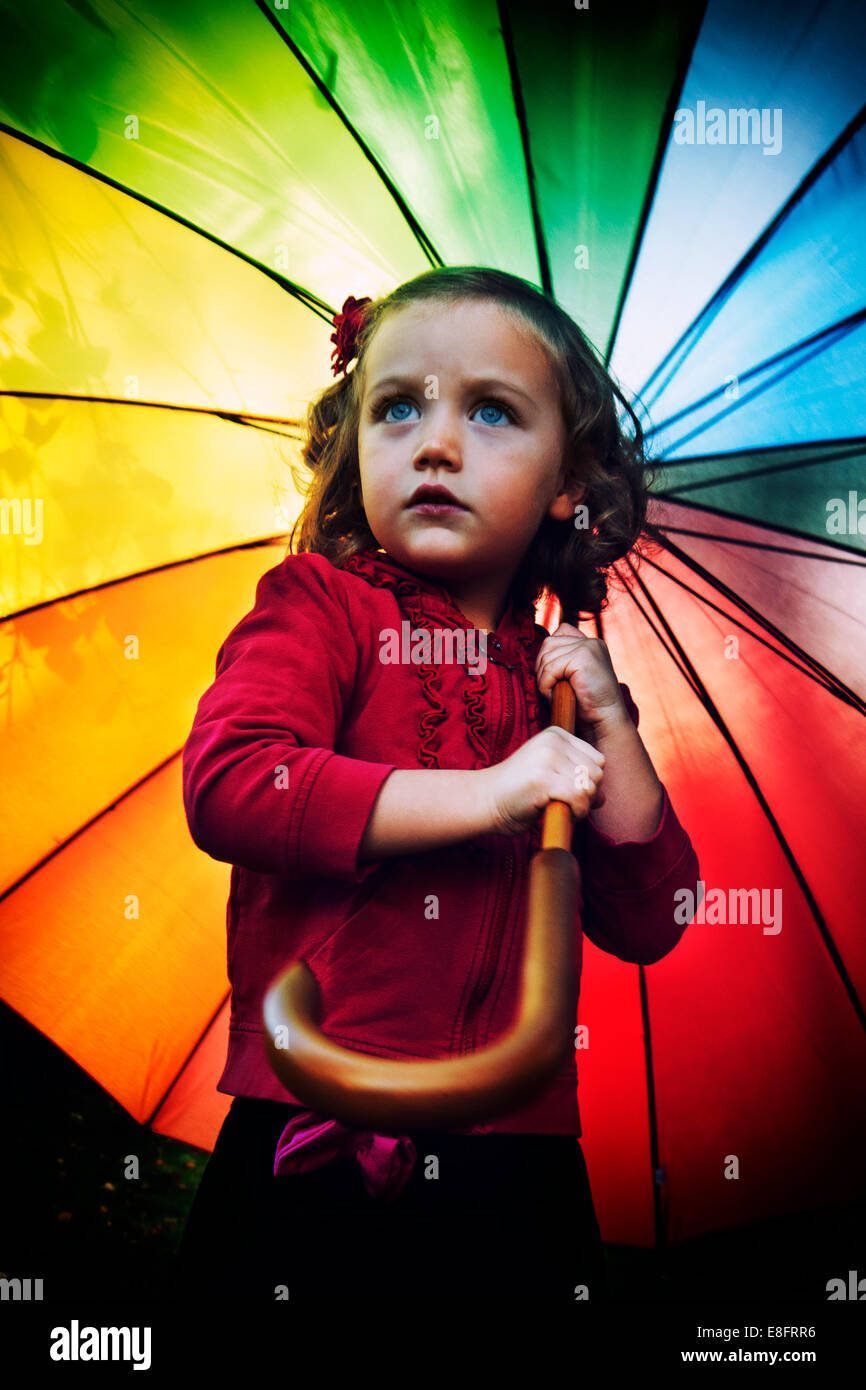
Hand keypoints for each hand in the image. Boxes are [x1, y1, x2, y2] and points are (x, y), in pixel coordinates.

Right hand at [478, 726, 604, 837]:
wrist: (484, 801)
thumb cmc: (517, 794)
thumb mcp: (551, 779)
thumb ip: (577, 783)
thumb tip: (604, 798)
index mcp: (556, 735)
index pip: (597, 759)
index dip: (589, 782)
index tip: (570, 793)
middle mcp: (553, 741)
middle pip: (597, 772)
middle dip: (588, 795)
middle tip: (566, 804)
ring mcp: (547, 758)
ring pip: (590, 786)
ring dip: (581, 806)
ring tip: (561, 808)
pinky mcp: (542, 778)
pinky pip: (579, 798)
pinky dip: (576, 812)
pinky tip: (558, 812)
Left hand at [535, 623, 627, 738]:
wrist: (604, 722)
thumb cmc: (586, 705)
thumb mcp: (573, 677)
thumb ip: (562, 660)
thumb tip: (537, 656)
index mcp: (591, 644)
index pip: (560, 632)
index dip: (550, 654)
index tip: (554, 676)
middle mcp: (591, 642)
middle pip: (548, 643)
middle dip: (543, 667)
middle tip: (552, 688)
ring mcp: (588, 647)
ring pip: (547, 656)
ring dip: (544, 679)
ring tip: (557, 694)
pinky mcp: (583, 657)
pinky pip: (549, 668)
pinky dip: (546, 685)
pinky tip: (557, 696)